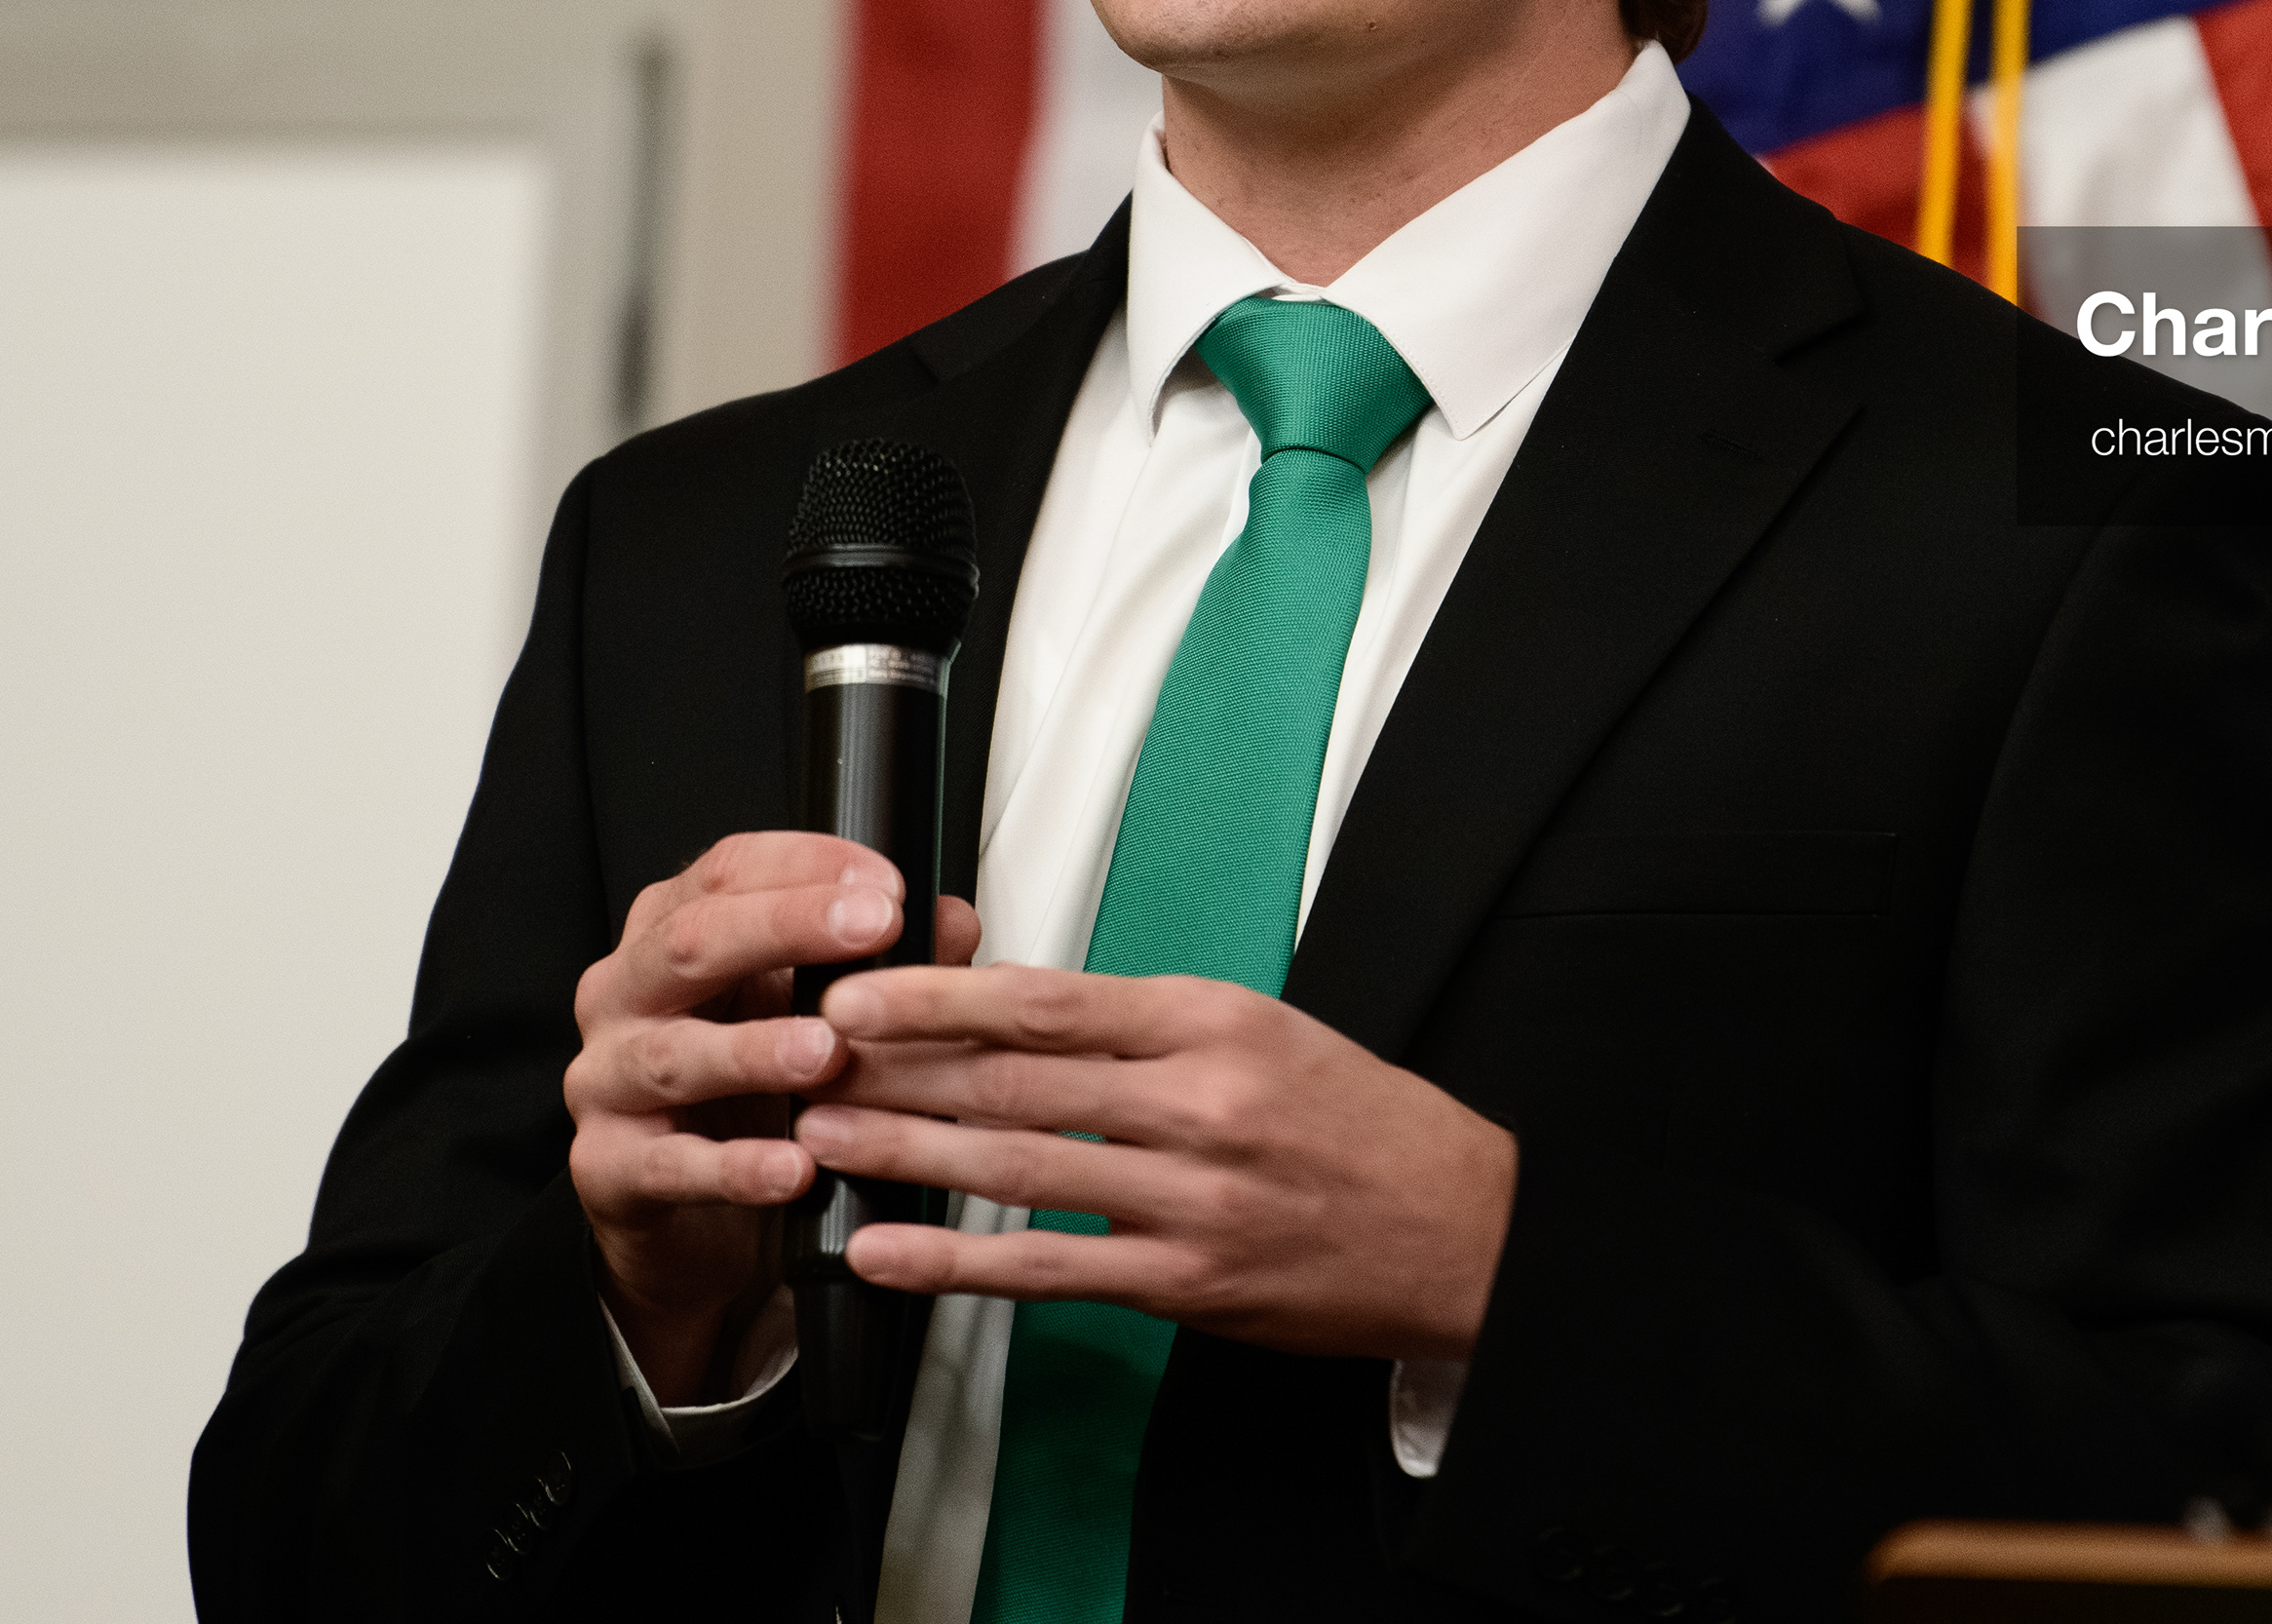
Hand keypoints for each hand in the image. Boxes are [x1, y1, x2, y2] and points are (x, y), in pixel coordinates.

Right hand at [562, 833, 978, 1402]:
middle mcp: (627, 994)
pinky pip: (669, 1165)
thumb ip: (880, 968)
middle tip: (870, 927)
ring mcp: (608, 1080)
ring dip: (757, 1050)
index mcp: (671, 934)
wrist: (689, 1214)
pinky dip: (735, 1168)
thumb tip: (950, 923)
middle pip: (692, 941)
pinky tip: (794, 1166)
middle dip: (784, 927)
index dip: (805, 866)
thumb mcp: (816, 1014)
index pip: (726, 872)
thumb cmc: (749, 1093)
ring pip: (675, 1054)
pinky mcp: (611, 1167)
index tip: (883, 883)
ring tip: (828, 1051)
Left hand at [793, 968, 1517, 1364]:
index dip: (939, 997)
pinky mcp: (1185, 1282)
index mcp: (1212, 1023)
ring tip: (824, 1137)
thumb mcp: (1264, 1031)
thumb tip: (1020, 1012)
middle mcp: (1197, 1102)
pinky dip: (957, 1264)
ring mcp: (1189, 1198)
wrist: (1463, 1229)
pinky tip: (889, 1252)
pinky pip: (1049, 1269)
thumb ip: (1147, 1025)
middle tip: (809, 1058)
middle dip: (896, 1070)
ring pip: (1018, 1169)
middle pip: (1014, 1080)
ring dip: (906, 1153)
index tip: (861, 990)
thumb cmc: (1360, 1124)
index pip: (1047, 1002)